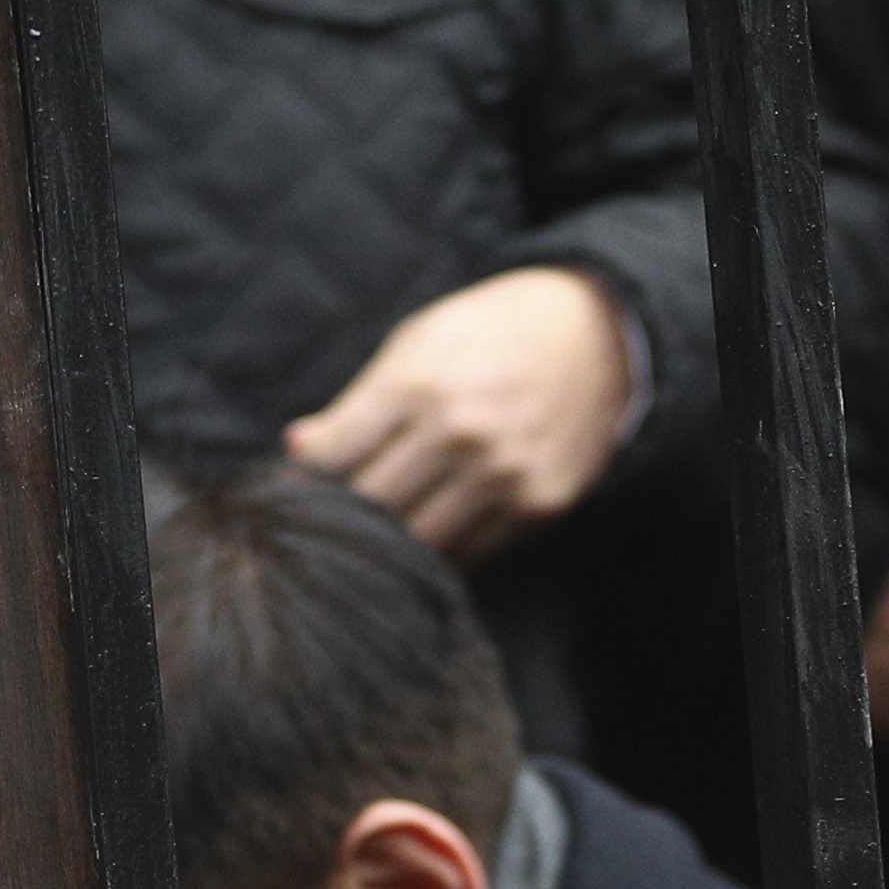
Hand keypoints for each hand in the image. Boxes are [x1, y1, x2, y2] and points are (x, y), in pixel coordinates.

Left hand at [284, 264, 635, 557]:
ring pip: (421, 543)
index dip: (303, 479)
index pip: (333, 458)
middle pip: (371, 508)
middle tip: (331, 518)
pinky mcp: (538, 506)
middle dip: (342, 517)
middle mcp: (461, 435)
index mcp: (418, 385)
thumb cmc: (487, 336)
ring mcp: (503, 476)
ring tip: (380, 529)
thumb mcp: (416, 345)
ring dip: (392, 543)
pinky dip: (444, 547)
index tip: (298, 484)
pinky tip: (433, 525)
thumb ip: (357, 403)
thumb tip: (296, 450)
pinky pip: (472, 552)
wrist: (592, 340)